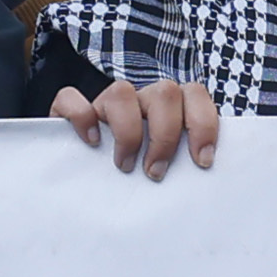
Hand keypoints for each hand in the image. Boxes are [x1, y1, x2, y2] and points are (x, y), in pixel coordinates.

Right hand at [56, 76, 227, 183]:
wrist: (86, 186)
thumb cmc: (140, 175)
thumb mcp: (168, 167)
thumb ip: (186, 162)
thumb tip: (207, 175)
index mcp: (170, 107)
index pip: (194, 94)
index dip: (203, 124)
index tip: (202, 161)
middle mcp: (140, 99)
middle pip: (164, 92)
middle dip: (165, 135)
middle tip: (156, 171)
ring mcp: (106, 102)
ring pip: (122, 91)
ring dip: (129, 132)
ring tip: (125, 165)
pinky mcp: (69, 110)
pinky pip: (71, 98)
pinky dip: (81, 118)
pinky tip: (91, 143)